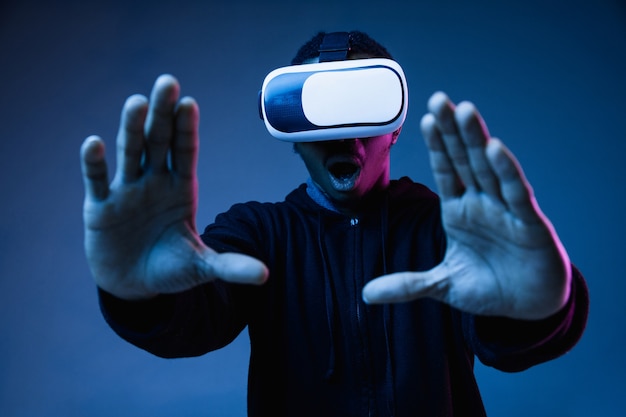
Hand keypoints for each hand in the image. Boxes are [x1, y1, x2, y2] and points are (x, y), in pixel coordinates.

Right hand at [80, 75, 267, 299]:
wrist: (134, 286)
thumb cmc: (171, 269)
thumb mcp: (201, 267)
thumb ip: (230, 266)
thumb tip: (265, 276)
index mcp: (180, 188)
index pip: (185, 152)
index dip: (186, 128)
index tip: (189, 103)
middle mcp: (154, 182)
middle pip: (158, 142)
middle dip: (162, 114)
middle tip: (167, 82)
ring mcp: (126, 191)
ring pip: (129, 153)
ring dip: (131, 128)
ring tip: (136, 103)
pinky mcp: (100, 207)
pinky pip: (96, 181)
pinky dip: (94, 163)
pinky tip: (94, 143)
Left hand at [363, 92, 570, 319]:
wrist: (529, 307)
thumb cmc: (488, 288)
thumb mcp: (443, 285)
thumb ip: (407, 285)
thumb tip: (366, 294)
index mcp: (459, 211)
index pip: (446, 171)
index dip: (437, 146)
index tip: (425, 119)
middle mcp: (482, 203)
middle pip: (465, 160)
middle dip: (452, 131)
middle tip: (439, 99)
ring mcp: (506, 211)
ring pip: (489, 168)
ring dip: (477, 140)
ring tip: (465, 110)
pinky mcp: (530, 224)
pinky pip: (517, 194)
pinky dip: (506, 172)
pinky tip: (495, 149)